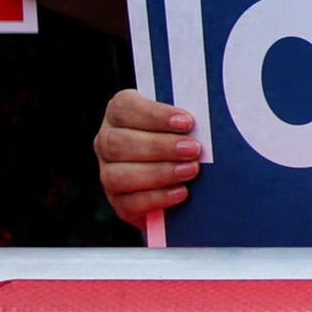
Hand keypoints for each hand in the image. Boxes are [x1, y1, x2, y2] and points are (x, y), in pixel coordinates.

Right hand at [94, 87, 203, 232]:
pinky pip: (129, 203)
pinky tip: (181, 192)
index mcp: (119, 115)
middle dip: (159, 147)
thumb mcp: (183, 125)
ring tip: (190, 170)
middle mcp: (107, 142)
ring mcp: (108, 173)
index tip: (187, 122)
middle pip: (118, 143)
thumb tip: (204, 123)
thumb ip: (186, 120)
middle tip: (193, 149)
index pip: (123, 108)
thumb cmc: (183, 140)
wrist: (181, 180)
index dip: (154, 115)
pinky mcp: (119, 202)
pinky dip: (157, 198)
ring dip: (159, 173)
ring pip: (118, 175)